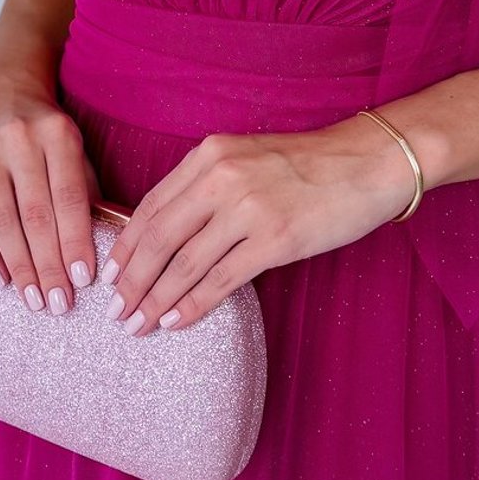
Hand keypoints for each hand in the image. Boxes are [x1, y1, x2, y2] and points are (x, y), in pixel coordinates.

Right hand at [0, 67, 98, 315]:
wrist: (2, 87)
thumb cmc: (46, 130)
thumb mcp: (75, 148)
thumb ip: (85, 191)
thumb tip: (102, 249)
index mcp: (57, 133)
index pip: (68, 197)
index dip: (75, 241)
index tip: (84, 280)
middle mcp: (17, 138)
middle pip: (35, 215)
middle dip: (49, 265)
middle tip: (60, 303)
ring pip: (2, 220)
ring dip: (19, 266)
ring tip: (34, 299)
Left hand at [100, 116, 420, 333]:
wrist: (368, 162)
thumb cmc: (308, 165)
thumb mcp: (246, 158)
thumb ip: (207, 185)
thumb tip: (167, 233)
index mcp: (209, 155)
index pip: (151, 206)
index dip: (126, 246)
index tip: (110, 274)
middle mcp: (221, 178)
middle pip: (159, 238)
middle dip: (132, 280)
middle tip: (116, 310)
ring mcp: (248, 209)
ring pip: (184, 264)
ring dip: (156, 300)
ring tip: (138, 324)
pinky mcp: (276, 239)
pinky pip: (221, 280)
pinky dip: (193, 305)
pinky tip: (176, 321)